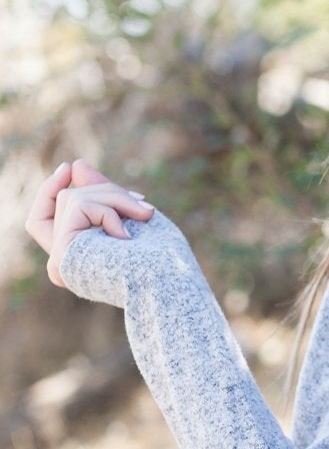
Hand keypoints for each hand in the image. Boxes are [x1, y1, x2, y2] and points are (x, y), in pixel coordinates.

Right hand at [25, 158, 156, 289]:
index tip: (70, 168)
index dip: (47, 192)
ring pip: (73, 198)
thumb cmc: (158, 258)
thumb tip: (76, 165)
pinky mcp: (63, 252)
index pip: (39, 221)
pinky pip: (80, 206)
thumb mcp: (127, 218)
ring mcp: (59, 260)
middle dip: (106, 192)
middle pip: (66, 201)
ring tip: (144, 216)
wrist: (168, 283)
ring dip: (114, 198)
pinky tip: (128, 236)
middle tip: (142, 202)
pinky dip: (109, 211)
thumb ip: (99, 194)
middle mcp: (61, 265)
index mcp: (74, 262)